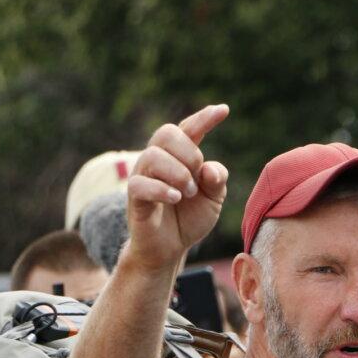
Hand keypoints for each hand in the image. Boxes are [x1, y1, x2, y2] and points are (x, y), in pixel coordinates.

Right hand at [125, 104, 230, 270]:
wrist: (171, 247)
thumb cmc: (190, 217)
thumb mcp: (214, 198)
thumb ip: (217, 179)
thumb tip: (208, 169)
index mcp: (181, 156)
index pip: (190, 129)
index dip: (204, 118)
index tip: (223, 110)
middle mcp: (159, 160)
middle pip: (166, 133)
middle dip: (189, 153)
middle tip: (197, 179)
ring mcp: (143, 176)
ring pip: (152, 155)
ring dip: (178, 173)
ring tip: (187, 193)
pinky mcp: (134, 198)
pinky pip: (140, 184)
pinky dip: (161, 189)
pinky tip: (176, 198)